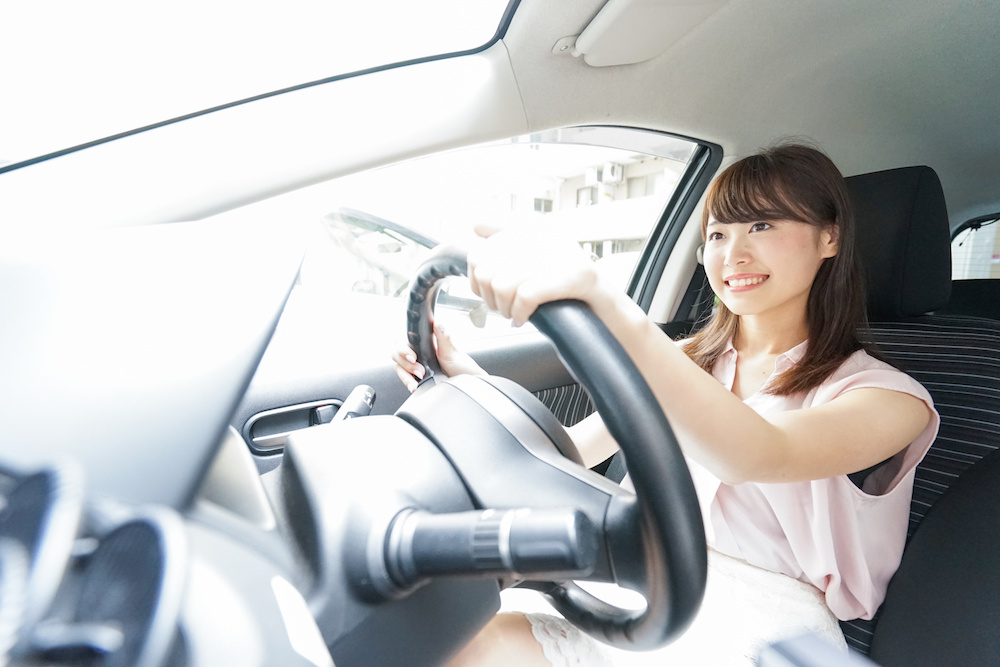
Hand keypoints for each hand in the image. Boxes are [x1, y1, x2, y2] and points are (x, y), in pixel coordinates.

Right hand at [392, 324, 484, 391]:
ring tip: (420, 378)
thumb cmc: (462, 366)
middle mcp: (418, 353)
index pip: (404, 339)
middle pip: (397, 353)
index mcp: (425, 343)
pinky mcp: (416, 378)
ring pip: (399, 366)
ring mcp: (416, 366)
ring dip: (406, 374)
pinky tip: (415, 386)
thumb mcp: (453, 352)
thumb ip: (443, 337)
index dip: (403, 347)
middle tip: (420, 370)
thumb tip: (437, 323)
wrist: (468, 383)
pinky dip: (407, 382)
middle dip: (406, 363)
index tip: (413, 355)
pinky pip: (405, 379)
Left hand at [466, 224, 600, 326]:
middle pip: (487, 271)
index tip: (491, 294)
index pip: (479, 252)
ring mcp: (562, 254)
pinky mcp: (574, 275)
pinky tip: (526, 318)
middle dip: (491, 299)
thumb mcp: (536, 260)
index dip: (479, 281)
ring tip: (517, 314)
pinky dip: (520, 313)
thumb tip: (477, 225)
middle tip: (507, 309)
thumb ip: (506, 238)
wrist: (610, 312)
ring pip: (502, 285)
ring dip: (506, 309)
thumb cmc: (569, 291)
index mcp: (534, 230)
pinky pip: (525, 296)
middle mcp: (547, 235)